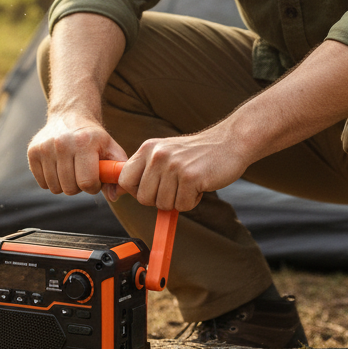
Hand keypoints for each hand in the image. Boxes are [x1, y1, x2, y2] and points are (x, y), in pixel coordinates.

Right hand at [27, 111, 127, 201]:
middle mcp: (62, 143)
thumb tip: (114, 197)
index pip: (87, 182)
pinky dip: (51, 181)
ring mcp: (44, 147)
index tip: (95, 178)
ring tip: (71, 169)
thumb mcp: (111, 149)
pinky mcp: (32, 151)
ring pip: (55, 188)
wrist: (70, 115)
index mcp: (84, 142)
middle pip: (70, 188)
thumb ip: (116, 172)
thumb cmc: (93, 137)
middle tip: (82, 173)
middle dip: (79, 186)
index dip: (93, 186)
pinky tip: (58, 167)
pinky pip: (42, 183)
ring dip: (65, 184)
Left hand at [118, 125, 248, 211]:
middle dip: (160, 199)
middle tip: (175, 187)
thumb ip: (144, 169)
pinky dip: (192, 201)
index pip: (125, 179)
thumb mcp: (164, 152)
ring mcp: (173, 166)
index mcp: (148, 149)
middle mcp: (157, 156)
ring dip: (178, 200)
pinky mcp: (190, 177)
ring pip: (163, 204)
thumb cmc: (196, 153)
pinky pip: (182, 205)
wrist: (229, 143)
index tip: (150, 191)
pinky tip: (199, 185)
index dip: (136, 191)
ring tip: (189, 183)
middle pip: (143, 198)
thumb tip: (117, 191)